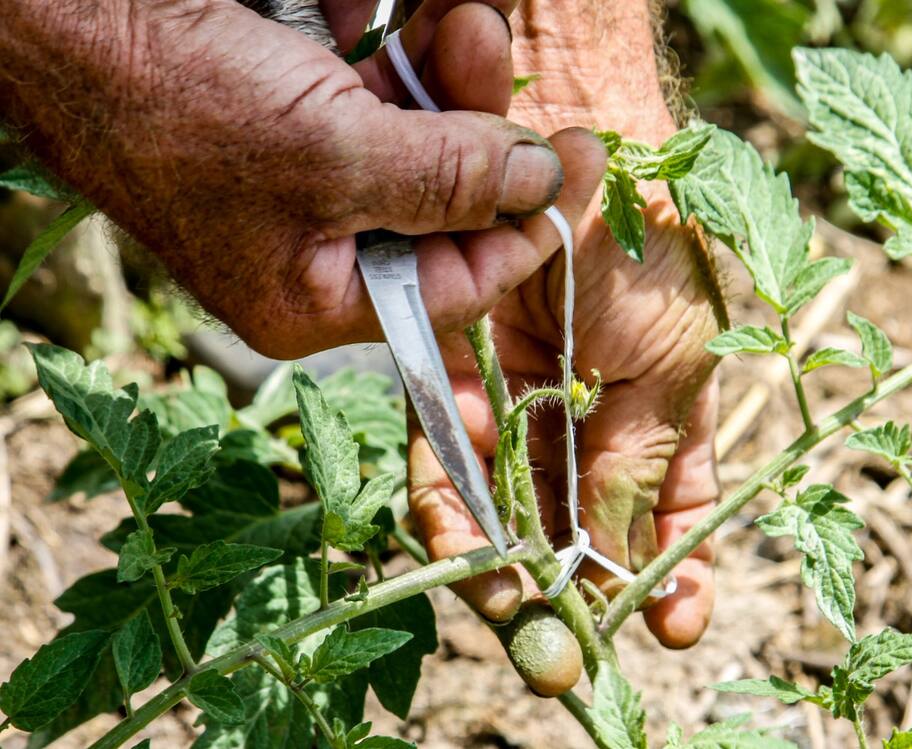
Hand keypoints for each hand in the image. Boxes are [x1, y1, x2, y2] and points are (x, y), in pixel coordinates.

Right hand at [0, 0, 604, 358]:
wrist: (67, 22)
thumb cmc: (179, 106)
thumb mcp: (333, 158)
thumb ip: (449, 180)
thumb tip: (541, 186)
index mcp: (317, 299)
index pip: (457, 286)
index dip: (527, 228)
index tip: (584, 164)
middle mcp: (317, 251)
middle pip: (447, 209)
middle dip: (487, 134)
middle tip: (504, 61)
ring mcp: (307, 181)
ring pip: (421, 144)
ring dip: (450, 80)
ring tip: (467, 22)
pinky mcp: (295, 117)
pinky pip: (376, 96)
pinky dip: (395, 55)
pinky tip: (384, 15)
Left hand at [403, 2, 721, 648]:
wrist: (567, 148)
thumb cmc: (646, 251)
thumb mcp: (669, 367)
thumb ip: (639, 465)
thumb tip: (622, 559)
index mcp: (665, 412)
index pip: (672, 511)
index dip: (677, 573)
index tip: (678, 628)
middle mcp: (592, 413)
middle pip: (579, 522)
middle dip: (572, 590)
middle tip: (562, 648)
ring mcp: (526, 398)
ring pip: (510, 506)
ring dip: (505, 565)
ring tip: (507, 610)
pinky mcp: (459, 373)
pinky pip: (446, 457)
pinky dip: (451, 505)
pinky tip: (461, 544)